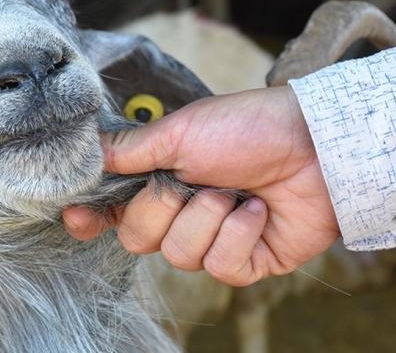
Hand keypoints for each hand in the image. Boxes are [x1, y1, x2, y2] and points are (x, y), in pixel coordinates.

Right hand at [64, 86, 339, 285]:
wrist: (316, 144)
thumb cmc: (248, 128)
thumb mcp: (181, 131)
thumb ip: (130, 149)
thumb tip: (87, 155)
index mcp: (160, 179)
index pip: (114, 211)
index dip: (93, 218)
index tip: (80, 217)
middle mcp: (182, 213)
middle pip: (139, 239)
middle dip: (163, 210)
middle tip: (192, 182)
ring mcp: (214, 239)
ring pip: (179, 255)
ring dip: (208, 219)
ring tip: (235, 192)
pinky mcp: (247, 261)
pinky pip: (221, 267)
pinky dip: (239, 235)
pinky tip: (258, 211)